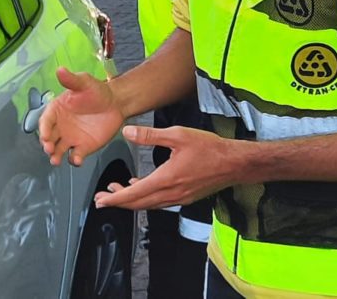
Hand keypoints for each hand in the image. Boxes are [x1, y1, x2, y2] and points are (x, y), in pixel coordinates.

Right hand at [39, 68, 124, 166]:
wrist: (116, 103)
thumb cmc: (97, 91)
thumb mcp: (84, 83)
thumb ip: (71, 80)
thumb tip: (60, 70)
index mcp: (57, 110)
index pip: (46, 120)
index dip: (44, 128)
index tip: (45, 135)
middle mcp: (60, 126)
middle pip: (49, 138)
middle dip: (47, 144)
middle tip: (49, 149)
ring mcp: (71, 137)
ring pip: (58, 149)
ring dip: (55, 155)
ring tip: (56, 160)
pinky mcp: (83, 147)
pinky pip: (75, 156)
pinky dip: (74, 159)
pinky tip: (77, 159)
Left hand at [94, 125, 242, 209]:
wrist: (235, 163)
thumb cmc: (210, 149)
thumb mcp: (178, 135)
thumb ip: (150, 135)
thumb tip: (127, 132)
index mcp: (167, 179)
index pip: (134, 194)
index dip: (115, 198)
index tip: (101, 200)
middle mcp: (172, 193)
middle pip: (139, 203)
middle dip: (118, 202)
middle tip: (102, 199)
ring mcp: (179, 197)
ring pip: (149, 204)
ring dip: (132, 200)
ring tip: (117, 192)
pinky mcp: (185, 197)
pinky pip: (160, 202)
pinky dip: (146, 198)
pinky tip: (141, 186)